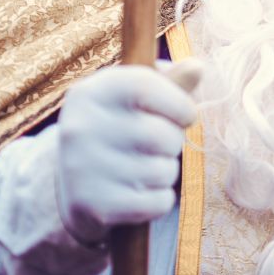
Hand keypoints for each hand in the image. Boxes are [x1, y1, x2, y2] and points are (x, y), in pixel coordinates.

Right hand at [54, 61, 201, 245]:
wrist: (76, 183)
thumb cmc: (122, 127)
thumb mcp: (139, 98)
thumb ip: (171, 83)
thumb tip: (197, 67)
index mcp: (92, 93)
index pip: (146, 88)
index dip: (179, 104)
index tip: (186, 115)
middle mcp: (80, 128)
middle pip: (163, 136)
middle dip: (174, 143)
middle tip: (157, 146)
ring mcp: (82, 169)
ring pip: (163, 171)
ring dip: (166, 172)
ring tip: (143, 167)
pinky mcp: (92, 206)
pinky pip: (157, 203)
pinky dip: (160, 201)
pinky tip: (139, 191)